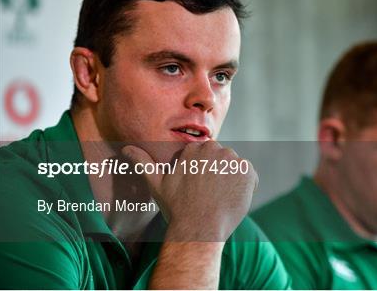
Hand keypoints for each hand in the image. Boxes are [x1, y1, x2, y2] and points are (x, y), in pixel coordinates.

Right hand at [122, 141, 257, 241]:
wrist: (199, 228)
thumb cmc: (176, 207)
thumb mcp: (156, 183)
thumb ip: (143, 163)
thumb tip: (126, 148)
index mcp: (196, 148)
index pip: (207, 159)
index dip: (203, 177)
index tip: (197, 191)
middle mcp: (216, 149)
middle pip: (223, 161)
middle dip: (218, 176)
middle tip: (208, 197)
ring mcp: (233, 160)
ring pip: (236, 170)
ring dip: (232, 182)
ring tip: (218, 199)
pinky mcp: (248, 173)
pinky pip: (250, 179)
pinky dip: (245, 189)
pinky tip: (230, 201)